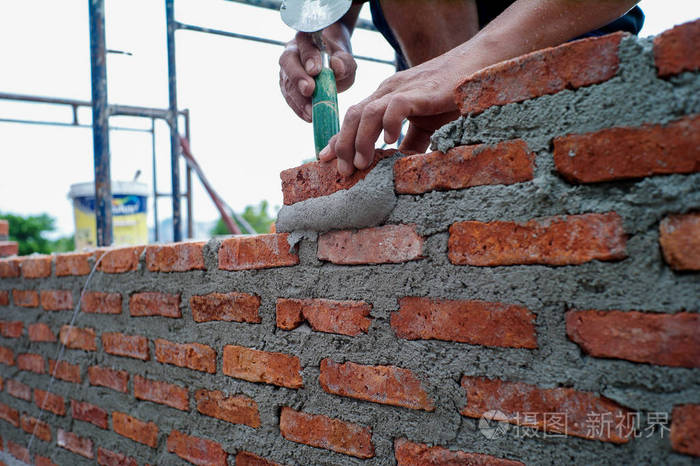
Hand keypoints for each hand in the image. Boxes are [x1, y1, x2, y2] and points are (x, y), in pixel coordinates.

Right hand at [279, 23, 356, 122]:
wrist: (331, 65)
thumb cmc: (338, 60)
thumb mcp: (347, 59)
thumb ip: (344, 62)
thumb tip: (337, 68)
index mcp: (307, 39)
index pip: (305, 44)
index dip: (309, 57)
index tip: (316, 70)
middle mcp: (292, 52)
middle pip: (288, 61)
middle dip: (298, 77)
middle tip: (309, 90)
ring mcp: (286, 70)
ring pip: (286, 82)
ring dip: (298, 98)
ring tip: (310, 112)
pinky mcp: (286, 87)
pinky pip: (289, 97)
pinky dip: (298, 108)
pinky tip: (308, 116)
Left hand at [318, 53, 463, 175]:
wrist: (475, 64)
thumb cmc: (449, 95)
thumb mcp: (424, 124)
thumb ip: (410, 143)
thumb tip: (400, 168)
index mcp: (384, 98)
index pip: (354, 119)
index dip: (338, 139)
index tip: (325, 159)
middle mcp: (387, 92)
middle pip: (353, 116)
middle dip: (343, 145)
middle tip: (343, 171)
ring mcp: (402, 89)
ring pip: (367, 112)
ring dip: (360, 140)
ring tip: (361, 163)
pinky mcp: (420, 91)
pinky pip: (396, 106)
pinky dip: (389, 123)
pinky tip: (390, 142)